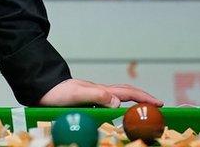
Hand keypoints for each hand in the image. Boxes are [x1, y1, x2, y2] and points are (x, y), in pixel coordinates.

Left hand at [39, 78, 162, 107]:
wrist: (40, 87)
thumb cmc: (56, 92)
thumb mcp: (77, 94)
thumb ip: (96, 96)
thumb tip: (117, 103)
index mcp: (100, 90)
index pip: (127, 93)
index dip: (143, 98)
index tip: (159, 103)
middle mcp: (98, 92)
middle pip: (125, 93)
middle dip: (141, 98)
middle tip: (156, 106)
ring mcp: (92, 95)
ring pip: (116, 98)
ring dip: (131, 102)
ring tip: (142, 108)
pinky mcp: (85, 100)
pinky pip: (106, 104)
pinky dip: (117, 107)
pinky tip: (115, 112)